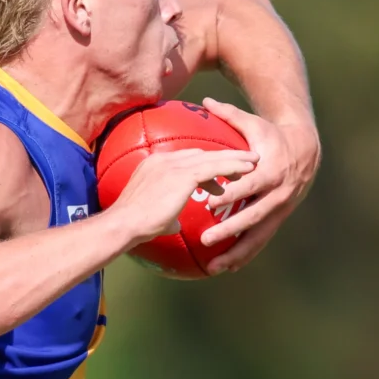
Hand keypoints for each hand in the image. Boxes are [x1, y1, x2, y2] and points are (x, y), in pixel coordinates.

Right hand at [102, 143, 258, 247]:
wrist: (125, 223)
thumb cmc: (135, 225)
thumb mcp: (154, 215)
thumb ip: (167, 215)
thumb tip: (174, 223)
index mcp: (156, 164)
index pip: (187, 158)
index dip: (206, 162)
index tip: (221, 168)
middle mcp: (165, 159)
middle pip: (201, 153)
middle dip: (224, 155)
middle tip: (244, 158)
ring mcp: (174, 165)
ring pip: (211, 157)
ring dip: (235, 158)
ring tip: (253, 160)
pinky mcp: (183, 175)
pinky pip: (213, 167)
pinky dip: (232, 167)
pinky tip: (247, 169)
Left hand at [196, 97, 318, 272]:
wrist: (306, 150)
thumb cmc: (272, 135)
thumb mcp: (254, 124)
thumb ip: (229, 115)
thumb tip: (205, 100)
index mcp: (271, 172)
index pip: (250, 187)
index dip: (232, 196)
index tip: (211, 205)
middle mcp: (277, 195)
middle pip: (252, 217)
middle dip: (230, 231)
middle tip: (206, 240)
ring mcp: (279, 210)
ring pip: (257, 236)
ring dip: (236, 253)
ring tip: (214, 269)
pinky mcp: (278, 219)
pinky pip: (261, 240)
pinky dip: (245, 254)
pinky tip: (226, 268)